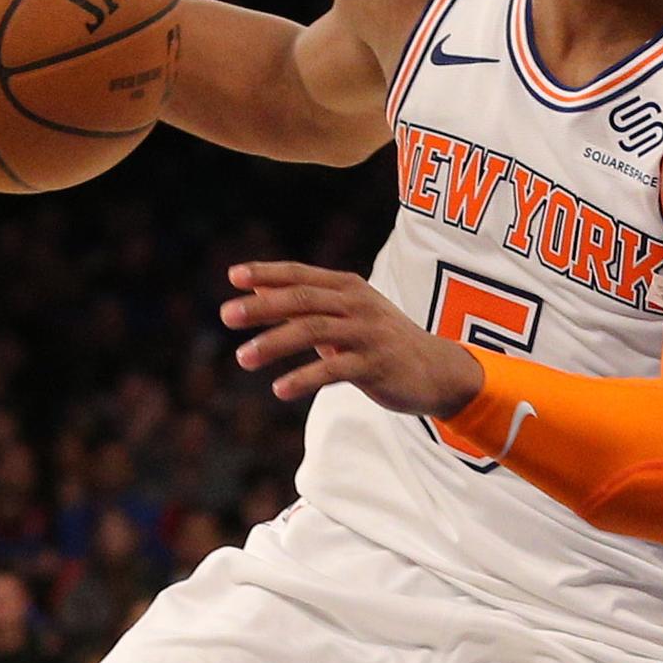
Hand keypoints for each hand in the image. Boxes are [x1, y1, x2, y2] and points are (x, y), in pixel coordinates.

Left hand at [221, 261, 485, 415]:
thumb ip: (303, 302)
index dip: (267, 273)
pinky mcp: (375, 366)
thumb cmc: (380, 340)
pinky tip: (279, 389)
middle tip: (226, 316)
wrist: (435, 370)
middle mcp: (357, 304)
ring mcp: (367, 334)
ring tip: (243, 358)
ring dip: (274, 344)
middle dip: (262, 307)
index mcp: (348, 287)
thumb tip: (254, 288)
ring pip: (313, 331)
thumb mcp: (345, 314)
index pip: (301, 275)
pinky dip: (303, 379)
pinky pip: (333, 370)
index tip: (233, 276)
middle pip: (302, 300)